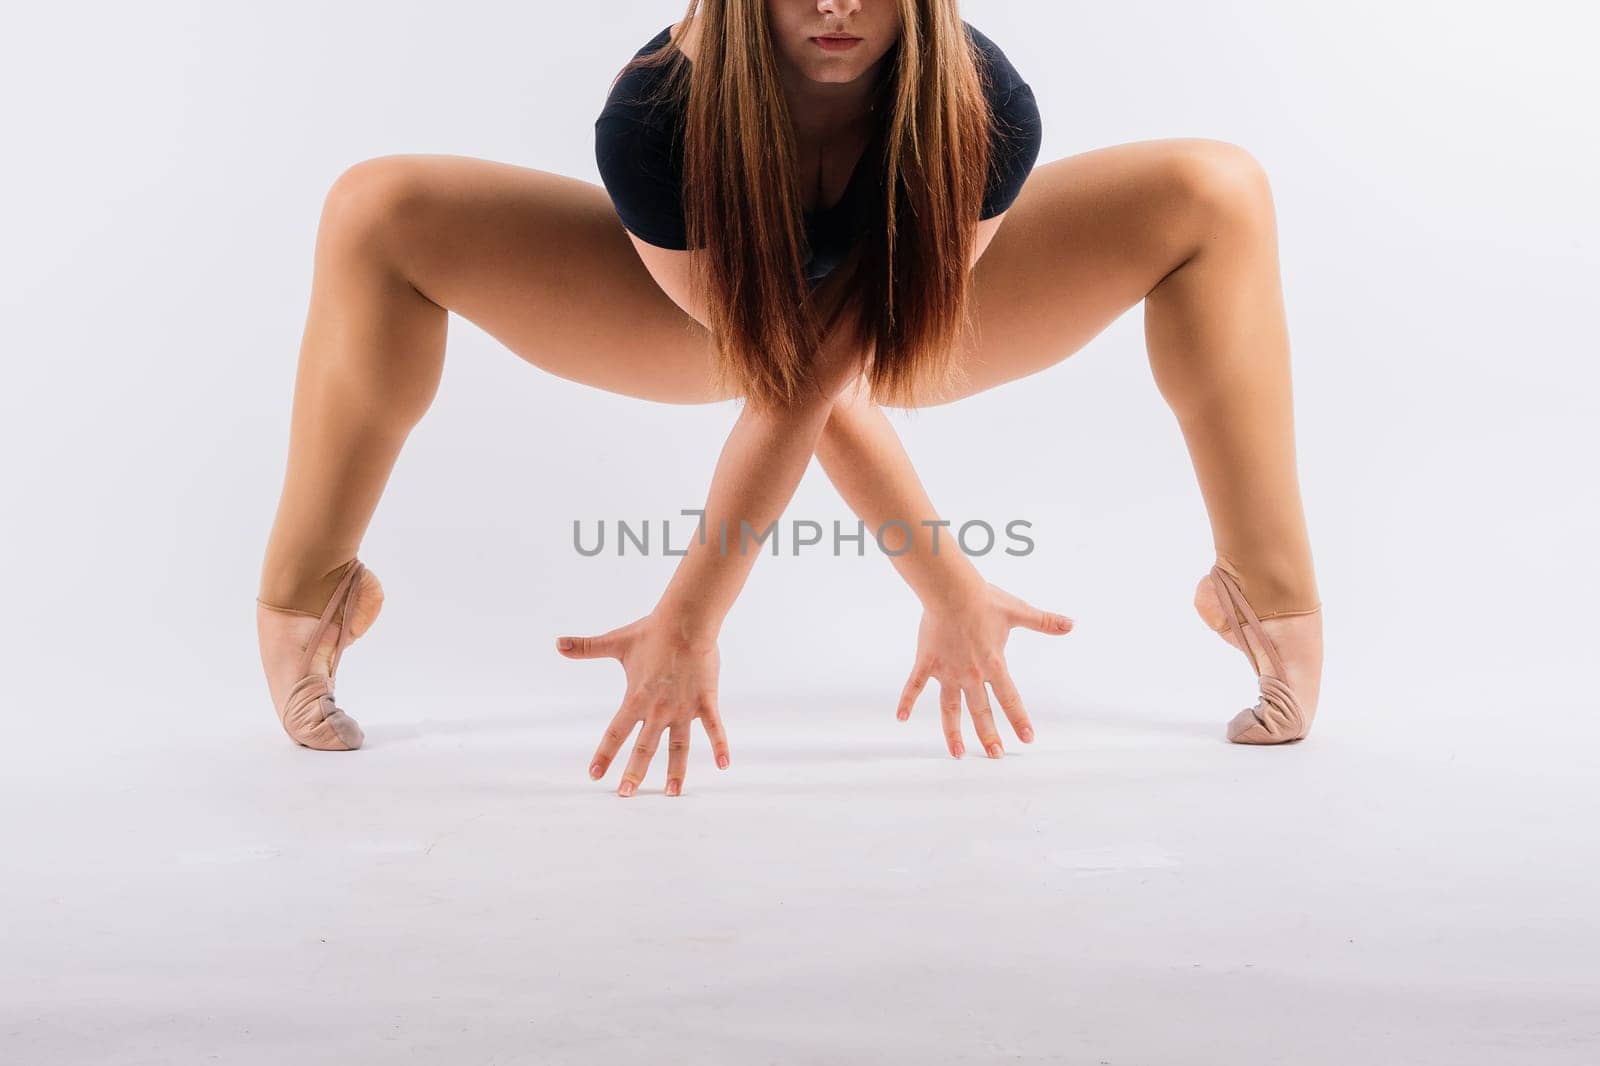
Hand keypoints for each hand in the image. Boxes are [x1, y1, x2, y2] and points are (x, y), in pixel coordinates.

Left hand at [556, 612, 729, 796]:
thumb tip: (557, 643)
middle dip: (634, 773)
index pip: (615, 733)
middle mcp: (658, 709)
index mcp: (636, 698)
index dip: (604, 755)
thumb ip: (586, 647)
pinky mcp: (705, 701)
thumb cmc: (652, 630)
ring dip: (674, 771)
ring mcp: (683, 708)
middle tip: (625, 795)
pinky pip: (715, 728)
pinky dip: (720, 747)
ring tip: (670, 793)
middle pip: (644, 748)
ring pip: (678, 747)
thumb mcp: (616, 641)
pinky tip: (724, 766)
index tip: (594, 775)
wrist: (685, 620)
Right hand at [895, 582, 1073, 758]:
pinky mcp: (927, 662)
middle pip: (980, 711)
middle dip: (989, 736)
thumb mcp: (1018, 611)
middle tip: (996, 756)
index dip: (1019, 719)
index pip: (1010, 698)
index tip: (1027, 738)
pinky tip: (901, 718)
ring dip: (953, 733)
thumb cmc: (983, 599)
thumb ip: (1044, 622)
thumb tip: (1072, 624)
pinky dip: (906, 701)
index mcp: (993, 663)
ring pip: (950, 709)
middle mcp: (970, 673)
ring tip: (958, 753)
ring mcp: (947, 671)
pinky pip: (913, 685)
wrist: (950, 589)